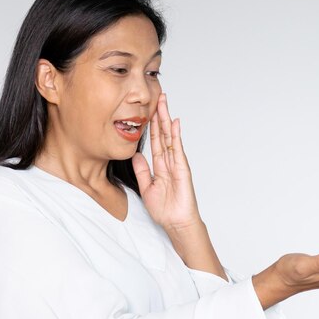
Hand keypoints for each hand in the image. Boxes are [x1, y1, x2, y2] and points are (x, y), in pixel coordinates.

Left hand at [132, 93, 201, 229]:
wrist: (176, 222)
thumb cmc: (165, 209)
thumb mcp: (147, 187)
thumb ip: (142, 171)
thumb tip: (136, 155)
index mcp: (160, 165)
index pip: (155, 140)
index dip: (151, 125)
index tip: (148, 110)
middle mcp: (169, 160)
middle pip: (163, 133)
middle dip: (160, 115)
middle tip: (158, 97)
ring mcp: (176, 162)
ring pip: (169, 136)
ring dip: (166, 119)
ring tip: (164, 102)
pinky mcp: (182, 168)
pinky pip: (177, 148)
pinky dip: (175, 135)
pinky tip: (174, 123)